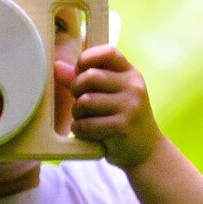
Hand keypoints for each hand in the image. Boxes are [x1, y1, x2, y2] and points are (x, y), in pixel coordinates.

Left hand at [57, 45, 163, 168]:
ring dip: (77, 113)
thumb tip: (56, 66)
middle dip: (76, 89)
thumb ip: (83, 80)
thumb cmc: (121, 119)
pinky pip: (86, 124)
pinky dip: (79, 130)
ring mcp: (130, 107)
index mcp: (130, 73)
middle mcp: (133, 87)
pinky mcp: (122, 127)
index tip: (80, 72)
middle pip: (90, 76)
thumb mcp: (109, 95)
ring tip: (84, 119)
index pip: (107, 52)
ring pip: (85, 101)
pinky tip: (86, 132)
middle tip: (79, 102)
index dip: (86, 58)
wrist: (146, 151)